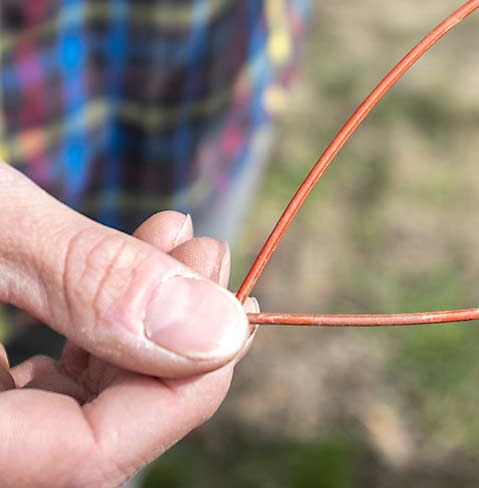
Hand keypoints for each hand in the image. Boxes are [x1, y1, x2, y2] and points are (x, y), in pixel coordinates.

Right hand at [0, 163, 255, 486]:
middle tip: (206, 252)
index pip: (85, 460)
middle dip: (164, 343)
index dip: (182, 390)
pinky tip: (118, 258)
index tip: (237, 307)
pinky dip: (80, 323)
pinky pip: (20, 387)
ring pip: (56, 413)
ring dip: (131, 326)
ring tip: (175, 237)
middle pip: (78, 442)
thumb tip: (217, 330)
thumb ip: (88, 278)